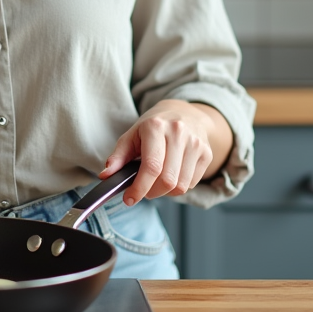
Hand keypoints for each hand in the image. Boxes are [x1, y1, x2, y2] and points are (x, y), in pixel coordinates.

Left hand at [99, 100, 217, 205]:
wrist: (183, 112)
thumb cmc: (153, 127)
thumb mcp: (132, 136)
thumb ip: (118, 157)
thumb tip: (105, 176)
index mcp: (156, 127)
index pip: (151, 166)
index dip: (139, 188)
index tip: (129, 199)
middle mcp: (179, 133)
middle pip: (167, 180)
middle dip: (151, 192)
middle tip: (143, 190)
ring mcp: (195, 143)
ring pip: (181, 186)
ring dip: (165, 192)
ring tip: (156, 182)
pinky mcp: (206, 153)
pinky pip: (192, 183)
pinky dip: (178, 187)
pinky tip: (171, 175)